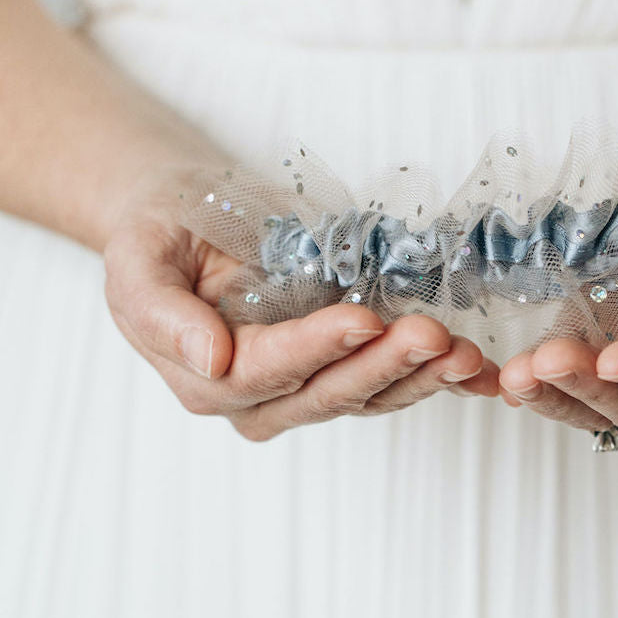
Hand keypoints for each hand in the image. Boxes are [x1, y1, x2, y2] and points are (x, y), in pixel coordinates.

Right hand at [103, 169, 499, 440]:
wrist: (189, 220)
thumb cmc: (161, 237)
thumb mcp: (137, 266)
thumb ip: (162, 315)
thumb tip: (210, 361)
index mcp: (210, 379)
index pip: (269, 371)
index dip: (318, 348)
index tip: (363, 319)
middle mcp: (264, 396)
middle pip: (331, 391)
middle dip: (385, 364)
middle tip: (433, 335)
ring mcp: (310, 384)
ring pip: (371, 393)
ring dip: (422, 375)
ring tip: (465, 352)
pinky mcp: (347, 362)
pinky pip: (394, 377)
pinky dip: (437, 376)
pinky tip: (479, 370)